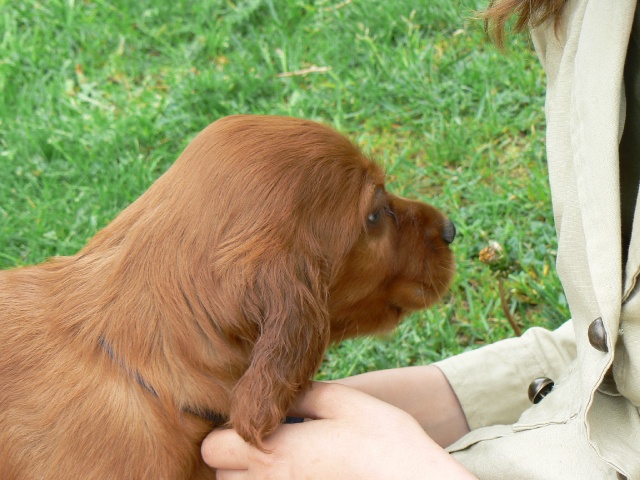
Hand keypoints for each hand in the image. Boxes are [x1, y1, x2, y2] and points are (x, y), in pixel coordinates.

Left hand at [201, 382, 476, 478]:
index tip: (254, 418)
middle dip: (235, 454)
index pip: (213, 446)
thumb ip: (300, 393)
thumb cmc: (381, 439)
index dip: (227, 430)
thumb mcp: (342, 400)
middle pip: (221, 474)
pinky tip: (298, 472)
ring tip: (284, 456)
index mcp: (276, 450)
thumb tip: (275, 390)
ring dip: (251, 474)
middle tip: (269, 437)